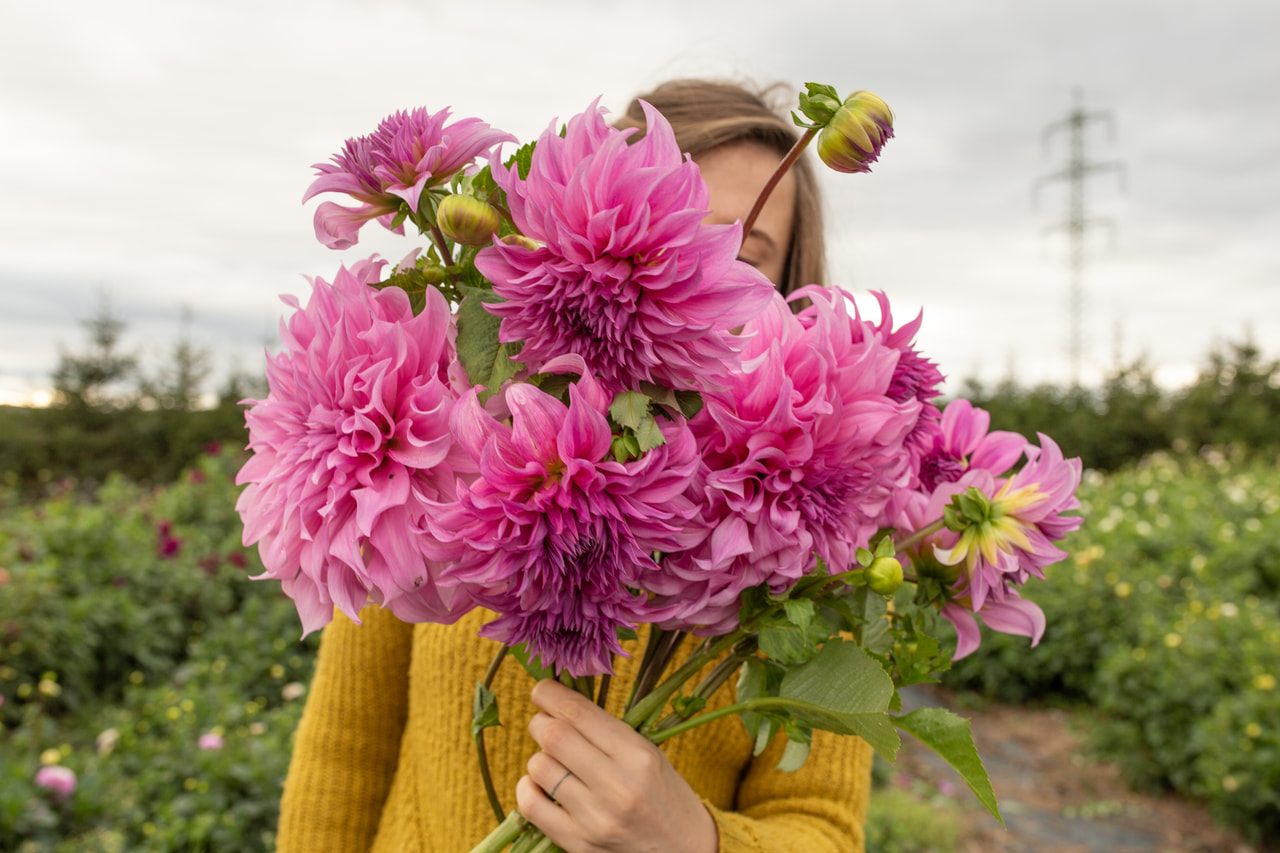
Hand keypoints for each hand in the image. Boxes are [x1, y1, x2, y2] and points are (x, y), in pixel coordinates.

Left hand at [516, 679, 718, 852]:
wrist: (684, 850)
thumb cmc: (664, 794)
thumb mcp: (648, 753)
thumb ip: (606, 731)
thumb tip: (558, 703)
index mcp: (638, 755)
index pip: (580, 714)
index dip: (552, 695)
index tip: (542, 689)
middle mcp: (616, 786)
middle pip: (553, 737)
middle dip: (541, 722)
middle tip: (545, 723)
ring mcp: (594, 818)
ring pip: (539, 767)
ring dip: (539, 756)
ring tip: (554, 759)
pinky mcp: (578, 844)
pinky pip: (531, 806)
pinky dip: (527, 787)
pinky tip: (540, 783)